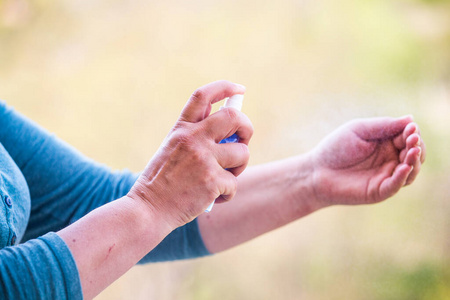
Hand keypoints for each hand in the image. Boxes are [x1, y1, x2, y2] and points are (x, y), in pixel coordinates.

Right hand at [128, 81, 252, 227]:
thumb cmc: (162, 181)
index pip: (203, 96)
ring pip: (243, 153)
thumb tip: (231, 127)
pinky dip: (228, 194)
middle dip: (247, 127)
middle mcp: (193, 138)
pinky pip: (235, 184)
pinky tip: (213, 198)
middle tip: (243, 140)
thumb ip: (196, 135)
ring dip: (239, 168)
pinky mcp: (212, 181)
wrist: (148, 210)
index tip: (240, 90)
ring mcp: (203, 158)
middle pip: (234, 117)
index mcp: (181, 128)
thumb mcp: (172, 149)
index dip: (224, 87)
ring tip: (224, 178)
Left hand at [309, 116, 424, 206]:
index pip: (408, 136)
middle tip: (412, 140)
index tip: (411, 128)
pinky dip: (403, 176)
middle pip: (415, 153)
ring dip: (415, 161)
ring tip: (411, 151)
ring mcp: (386, 176)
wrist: (316, 171)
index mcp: (386, 142)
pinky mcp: (379, 191)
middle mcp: (390, 159)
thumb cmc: (336, 148)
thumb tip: (411, 118)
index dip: (412, 133)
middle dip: (416, 146)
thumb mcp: (359, 130)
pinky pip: (396, 185)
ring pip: (411, 170)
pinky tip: (404, 167)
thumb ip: (384, 125)